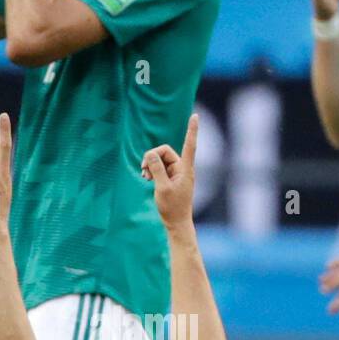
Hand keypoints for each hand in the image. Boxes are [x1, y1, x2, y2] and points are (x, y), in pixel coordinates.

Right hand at [142, 114, 197, 229]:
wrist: (176, 223)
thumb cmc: (172, 208)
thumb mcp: (161, 187)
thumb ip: (156, 169)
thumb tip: (150, 153)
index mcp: (185, 169)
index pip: (189, 145)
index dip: (191, 130)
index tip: (195, 116)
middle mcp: (182, 168)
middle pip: (164, 151)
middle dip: (152, 157)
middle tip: (143, 170)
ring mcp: (176, 173)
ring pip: (160, 159)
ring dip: (150, 165)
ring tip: (144, 176)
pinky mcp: (171, 178)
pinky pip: (159, 167)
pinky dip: (152, 170)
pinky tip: (146, 178)